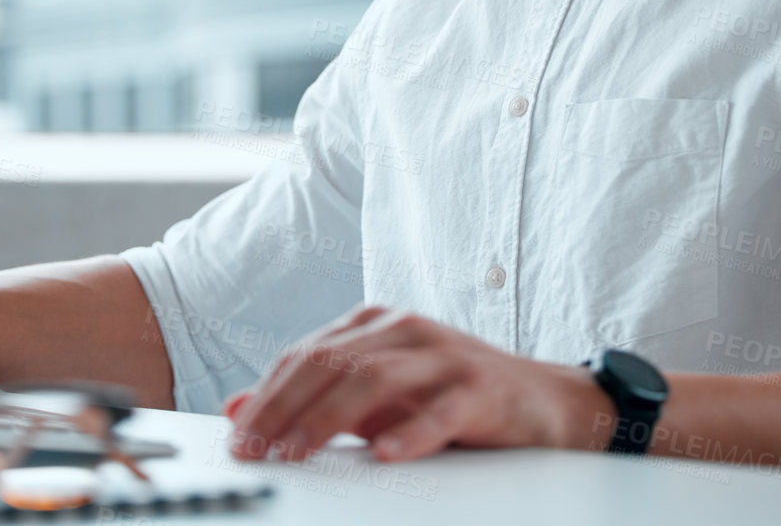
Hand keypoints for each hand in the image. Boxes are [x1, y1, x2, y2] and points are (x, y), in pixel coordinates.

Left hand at [223, 306, 610, 462]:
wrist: (542, 399)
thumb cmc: (451, 396)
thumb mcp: (374, 398)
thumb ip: (311, 399)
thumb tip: (238, 407)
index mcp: (375, 326)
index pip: (305, 355)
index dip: (267, 395)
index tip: (238, 435)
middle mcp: (406, 330)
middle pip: (330, 362)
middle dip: (284, 408)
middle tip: (255, 448)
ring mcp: (445, 355)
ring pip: (375, 379)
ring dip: (328, 419)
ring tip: (298, 452)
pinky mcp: (481, 388)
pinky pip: (442, 409)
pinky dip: (410, 432)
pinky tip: (385, 454)